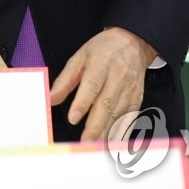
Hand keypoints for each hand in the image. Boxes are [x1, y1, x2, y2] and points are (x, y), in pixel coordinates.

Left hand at [48, 27, 156, 141]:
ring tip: (94, 146)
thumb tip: (51, 98)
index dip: (83, 102)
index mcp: (101, 63)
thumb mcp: (79, 57)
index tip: (73, 118)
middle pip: (107, 103)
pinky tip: (112, 142)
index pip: (92, 84)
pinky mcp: (137, 98)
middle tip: (84, 141)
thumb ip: (65, 80)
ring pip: (118, 113)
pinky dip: (121, 132)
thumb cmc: (102, 50)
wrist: (132, 43)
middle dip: (95, 125)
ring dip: (107, 132)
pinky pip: (129, 117)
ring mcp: (130, 88)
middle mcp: (118, 76)